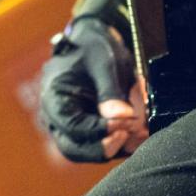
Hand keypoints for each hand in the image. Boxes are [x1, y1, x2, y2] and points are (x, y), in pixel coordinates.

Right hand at [39, 18, 149, 161]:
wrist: (93, 44)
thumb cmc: (94, 48)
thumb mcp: (104, 61)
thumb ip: (111, 91)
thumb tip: (122, 118)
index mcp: (54, 96)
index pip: (71, 126)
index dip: (99, 130)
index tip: (126, 123)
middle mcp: (56, 117)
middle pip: (74, 149)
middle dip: (106, 147)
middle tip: (132, 133)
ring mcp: (70, 127)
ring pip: (88, 152)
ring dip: (117, 148)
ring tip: (142, 133)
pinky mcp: (86, 131)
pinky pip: (101, 146)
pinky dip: (121, 144)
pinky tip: (141, 132)